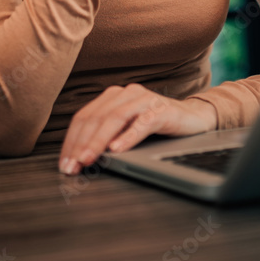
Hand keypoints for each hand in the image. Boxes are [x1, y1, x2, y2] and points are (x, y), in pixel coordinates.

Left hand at [58, 83, 217, 174]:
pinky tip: (117, 149)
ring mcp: (145, 100)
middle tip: (72, 166)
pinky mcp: (162, 110)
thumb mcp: (127, 130)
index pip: (85, 117)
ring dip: (99, 141)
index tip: (64, 164)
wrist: (195, 119)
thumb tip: (81, 159)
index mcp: (114, 96)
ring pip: (115, 118)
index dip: (71, 140)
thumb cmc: (158, 126)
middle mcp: (127, 93)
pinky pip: (142, 123)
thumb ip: (108, 136)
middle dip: (81, 144)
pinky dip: (128, 136)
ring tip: (88, 159)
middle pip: (97, 117)